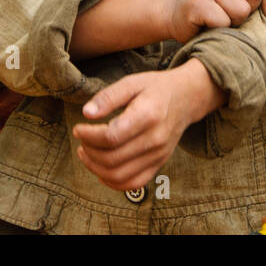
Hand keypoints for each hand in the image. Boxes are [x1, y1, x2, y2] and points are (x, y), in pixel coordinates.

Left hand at [73, 60, 224, 190]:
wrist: (186, 98)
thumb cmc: (156, 88)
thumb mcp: (132, 82)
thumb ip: (108, 97)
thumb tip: (87, 113)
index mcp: (148, 115)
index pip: (111, 136)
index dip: (89, 136)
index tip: (79, 128)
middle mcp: (156, 138)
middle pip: (112, 158)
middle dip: (89, 151)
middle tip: (81, 139)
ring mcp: (159, 154)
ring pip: (119, 174)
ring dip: (96, 168)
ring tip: (86, 153)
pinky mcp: (159, 163)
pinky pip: (133, 183)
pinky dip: (112, 181)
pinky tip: (101, 169)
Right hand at [163, 0, 265, 41]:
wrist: (175, 13)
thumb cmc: (213, 2)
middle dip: (248, 11)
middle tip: (231, 12)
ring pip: (242, 11)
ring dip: (233, 22)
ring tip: (219, 17)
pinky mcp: (196, 3)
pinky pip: (224, 22)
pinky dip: (220, 29)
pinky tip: (208, 24)